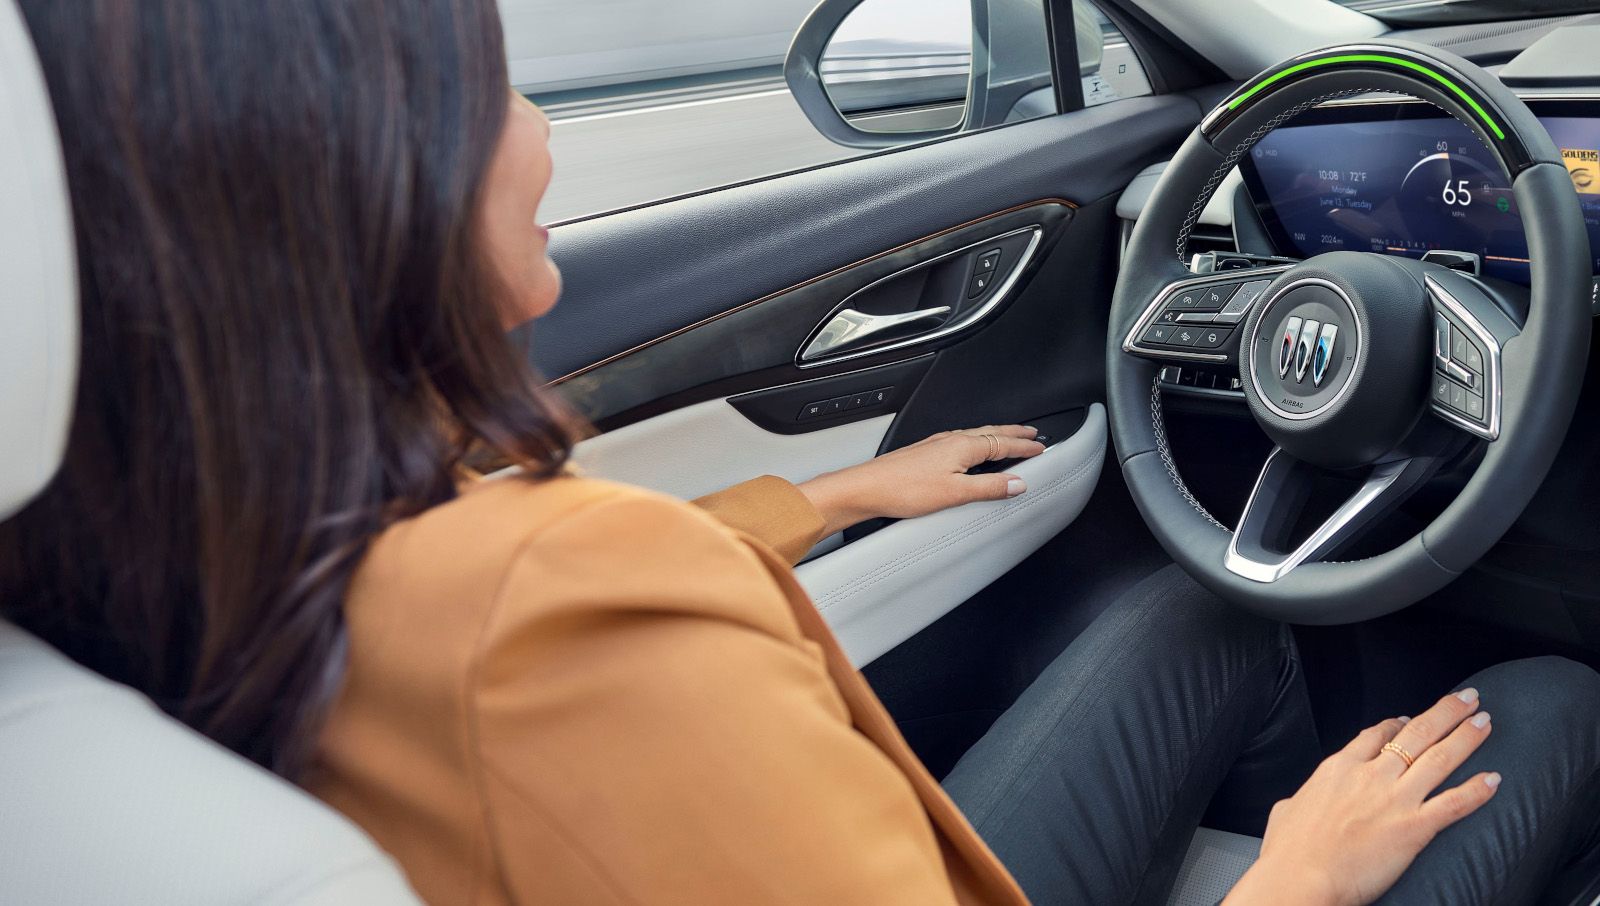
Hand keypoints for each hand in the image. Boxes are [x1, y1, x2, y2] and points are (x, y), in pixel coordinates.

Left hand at [795, 425, 1044, 535]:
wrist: (866, 488)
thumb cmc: (903, 489)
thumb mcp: (954, 493)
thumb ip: (988, 488)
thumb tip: (1017, 484)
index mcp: (962, 446)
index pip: (1003, 443)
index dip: (1024, 446)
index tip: (1041, 447)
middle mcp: (949, 440)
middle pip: (991, 434)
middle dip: (1014, 434)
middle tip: (1032, 434)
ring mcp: (935, 445)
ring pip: (975, 436)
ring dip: (996, 437)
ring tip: (1009, 440)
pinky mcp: (924, 453)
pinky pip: (960, 442)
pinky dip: (977, 444)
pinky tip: (972, 453)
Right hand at [1224, 688, 1500, 905]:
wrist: (1300, 877)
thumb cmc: (1288, 851)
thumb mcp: (1286, 812)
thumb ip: (1298, 800)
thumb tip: (1294, 803)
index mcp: (1339, 768)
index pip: (1375, 735)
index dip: (1398, 724)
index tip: (1412, 718)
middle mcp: (1371, 776)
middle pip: (1415, 734)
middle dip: (1445, 713)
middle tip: (1467, 698)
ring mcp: (1394, 800)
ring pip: (1439, 759)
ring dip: (1465, 737)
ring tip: (1484, 721)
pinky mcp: (1414, 827)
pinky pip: (1454, 804)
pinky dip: (1476, 790)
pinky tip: (1494, 779)